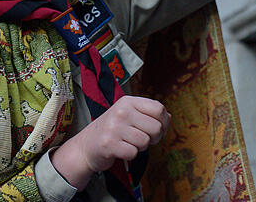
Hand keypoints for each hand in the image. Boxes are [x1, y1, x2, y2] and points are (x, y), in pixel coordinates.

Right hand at [50, 96, 169, 189]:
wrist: (86, 145)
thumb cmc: (113, 130)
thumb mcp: (129, 115)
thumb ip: (149, 114)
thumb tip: (169, 116)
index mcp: (128, 101)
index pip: (158, 108)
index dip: (163, 122)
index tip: (157, 129)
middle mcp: (121, 111)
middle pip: (156, 127)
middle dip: (153, 138)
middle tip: (141, 139)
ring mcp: (114, 127)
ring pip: (145, 142)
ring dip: (140, 147)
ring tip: (128, 143)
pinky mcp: (109, 144)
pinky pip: (133, 153)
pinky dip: (130, 155)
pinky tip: (121, 150)